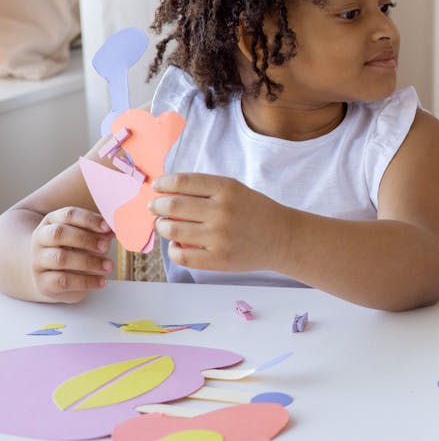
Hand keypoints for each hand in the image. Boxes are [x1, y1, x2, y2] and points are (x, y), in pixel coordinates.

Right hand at [30, 207, 111, 301]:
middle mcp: (41, 239)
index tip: (107, 227)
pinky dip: (85, 281)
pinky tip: (102, 281)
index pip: (68, 215)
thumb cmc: (74, 251)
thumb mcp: (86, 238)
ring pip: (60, 258)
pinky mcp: (42, 282)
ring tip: (108, 266)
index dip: (88, 220)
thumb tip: (115, 230)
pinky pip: (62, 281)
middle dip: (85, 239)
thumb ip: (99, 233)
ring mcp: (38, 261)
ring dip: (89, 262)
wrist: (52, 278)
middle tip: (106, 247)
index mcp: (52, 222)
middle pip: (59, 234)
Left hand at [150, 174, 291, 272]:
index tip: (157, 186)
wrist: (283, 238)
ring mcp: (220, 236)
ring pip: (173, 229)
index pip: (182, 182)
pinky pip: (182, 255)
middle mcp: (223, 211)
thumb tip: (166, 191)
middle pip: (173, 205)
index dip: (163, 183)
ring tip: (165, 225)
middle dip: (157, 205)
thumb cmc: (256, 212)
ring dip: (162, 226)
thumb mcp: (236, 190)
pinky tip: (176, 244)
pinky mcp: (219, 259)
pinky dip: (172, 249)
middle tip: (154, 207)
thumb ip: (206, 189)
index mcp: (227, 188)